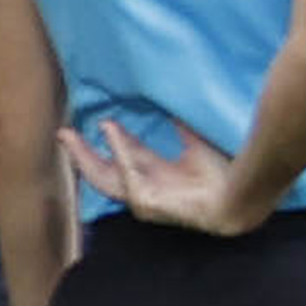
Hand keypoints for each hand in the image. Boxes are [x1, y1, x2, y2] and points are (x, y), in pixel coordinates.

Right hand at [60, 117, 267, 235]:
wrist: (241, 193)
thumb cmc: (227, 173)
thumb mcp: (196, 143)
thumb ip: (180, 125)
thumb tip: (170, 100)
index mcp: (162, 176)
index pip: (128, 158)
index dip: (112, 140)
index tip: (100, 121)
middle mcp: (151, 190)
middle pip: (106, 173)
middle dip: (83, 154)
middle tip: (64, 134)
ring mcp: (146, 201)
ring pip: (105, 179)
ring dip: (87, 156)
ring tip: (70, 136)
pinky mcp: (148, 205)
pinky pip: (127, 176)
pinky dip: (119, 152)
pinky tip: (110, 131)